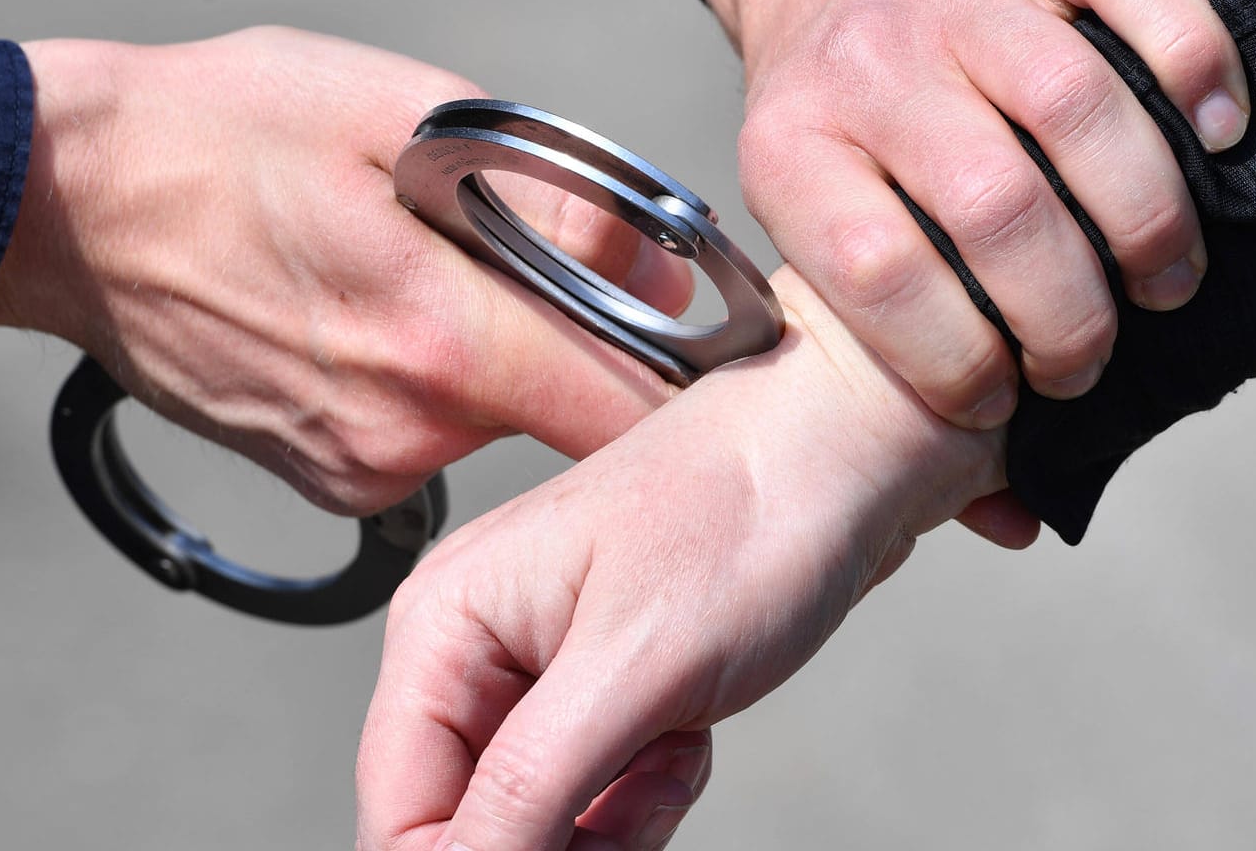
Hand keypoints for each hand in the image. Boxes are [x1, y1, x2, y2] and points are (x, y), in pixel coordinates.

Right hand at [0, 26, 688, 514]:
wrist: (65, 205)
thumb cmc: (221, 133)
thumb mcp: (404, 112)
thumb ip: (545, 195)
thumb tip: (647, 261)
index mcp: (442, 338)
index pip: (627, 410)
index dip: (686, 376)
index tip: (703, 337)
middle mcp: (409, 430)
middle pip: (567, 404)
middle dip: (573, 331)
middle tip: (516, 249)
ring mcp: (361, 465)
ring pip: (496, 416)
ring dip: (494, 349)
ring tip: (415, 269)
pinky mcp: (327, 479)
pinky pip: (430, 435)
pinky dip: (431, 379)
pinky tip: (369, 312)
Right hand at [355, 268, 1005, 849]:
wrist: (853, 445)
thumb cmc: (752, 507)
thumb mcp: (631, 667)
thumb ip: (526, 786)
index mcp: (443, 625)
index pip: (402, 816)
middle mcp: (475, 645)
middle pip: (472, 823)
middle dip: (562, 840)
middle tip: (644, 802)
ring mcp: (541, 665)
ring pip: (539, 818)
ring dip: (613, 822)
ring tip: (675, 756)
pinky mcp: (604, 682)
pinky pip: (596, 789)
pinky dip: (645, 793)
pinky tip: (687, 741)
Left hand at [685, 0, 1249, 428]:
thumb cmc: (848, 119)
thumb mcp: (815, 218)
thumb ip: (893, 355)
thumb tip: (1011, 516)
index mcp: (791, 146)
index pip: (880, 275)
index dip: (958, 362)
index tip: (1007, 405)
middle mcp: (869, 59)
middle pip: (995, 206)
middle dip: (1068, 315)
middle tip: (1093, 359)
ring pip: (1079, 107)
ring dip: (1146, 220)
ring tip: (1168, 283)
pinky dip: (1198, 71)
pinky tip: (1219, 137)